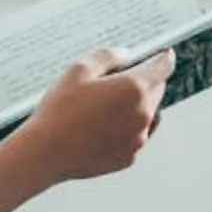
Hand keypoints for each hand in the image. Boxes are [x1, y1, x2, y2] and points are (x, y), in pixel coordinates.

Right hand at [7, 46, 172, 184]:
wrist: (47, 152)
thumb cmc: (60, 111)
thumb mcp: (80, 70)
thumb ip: (108, 56)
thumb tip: (125, 55)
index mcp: (134, 88)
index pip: (162, 68)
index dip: (163, 58)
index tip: (164, 55)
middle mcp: (143, 114)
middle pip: (157, 90)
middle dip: (145, 81)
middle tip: (118, 80)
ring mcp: (138, 138)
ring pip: (148, 114)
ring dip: (138, 106)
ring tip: (107, 106)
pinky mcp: (129, 156)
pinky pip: (136, 136)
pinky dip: (127, 128)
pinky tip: (103, 126)